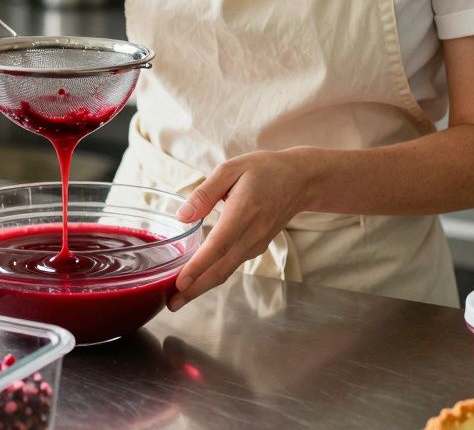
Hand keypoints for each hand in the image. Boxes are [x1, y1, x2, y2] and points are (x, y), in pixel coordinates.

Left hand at [168, 148, 318, 310]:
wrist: (301, 181)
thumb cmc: (265, 170)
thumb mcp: (232, 168)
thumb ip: (206, 192)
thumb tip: (182, 216)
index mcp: (244, 210)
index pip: (219, 244)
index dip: (199, 265)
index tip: (180, 283)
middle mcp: (252, 233)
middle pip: (221, 268)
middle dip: (195, 289)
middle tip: (171, 305)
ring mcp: (257, 243)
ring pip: (227, 270)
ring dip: (203, 286)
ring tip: (178, 299)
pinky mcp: (257, 247)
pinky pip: (233, 264)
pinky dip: (214, 275)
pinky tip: (197, 279)